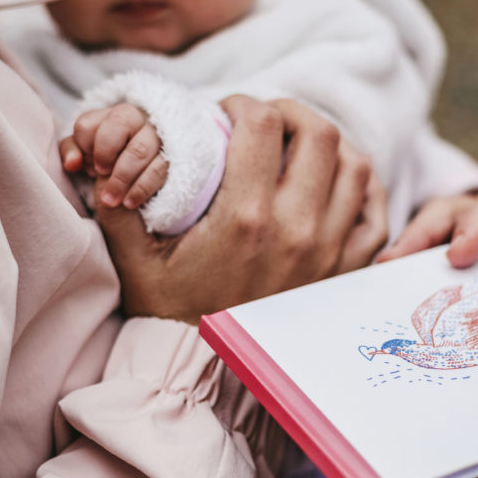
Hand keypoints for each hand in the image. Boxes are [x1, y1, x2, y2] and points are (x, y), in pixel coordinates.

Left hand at [60, 105, 168, 209]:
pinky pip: (158, 169)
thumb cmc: (110, 165)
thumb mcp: (87, 157)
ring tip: (110, 200)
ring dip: (122, 177)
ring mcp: (157, 137)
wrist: (139, 191)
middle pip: (120, 120)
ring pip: (140, 148)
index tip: (87, 166)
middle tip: (99, 173)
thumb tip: (72, 163)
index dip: (84, 146)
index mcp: (109, 117)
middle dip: (105, 150)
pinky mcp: (172, 158)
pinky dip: (141, 188)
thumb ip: (72, 153)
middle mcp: (136, 120)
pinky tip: (129, 203)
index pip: (89, 123)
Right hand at [96, 96, 387, 323]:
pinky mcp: (345, 272)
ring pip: (355, 166)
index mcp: (244, 218)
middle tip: (267, 119)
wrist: (209, 374)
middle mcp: (296, 230)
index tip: (228, 110)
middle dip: (292, 113)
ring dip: (330, 145)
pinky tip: (336, 179)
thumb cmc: (170, 312)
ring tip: (299, 145)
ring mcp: (329, 252)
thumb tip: (103, 158)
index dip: (245, 103)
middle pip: (319, 134)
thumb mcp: (136, 259)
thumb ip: (118, 205)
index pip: (262, 125)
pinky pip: (374, 213)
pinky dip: (362, 187)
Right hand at [380, 171, 477, 303]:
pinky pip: (437, 253)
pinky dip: (417, 267)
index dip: (476, 226)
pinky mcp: (469, 250)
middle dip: (422, 234)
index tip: (457, 257)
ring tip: (384, 275)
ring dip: (411, 249)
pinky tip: (396, 289)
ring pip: (438, 227)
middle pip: (455, 209)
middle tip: (394, 264)